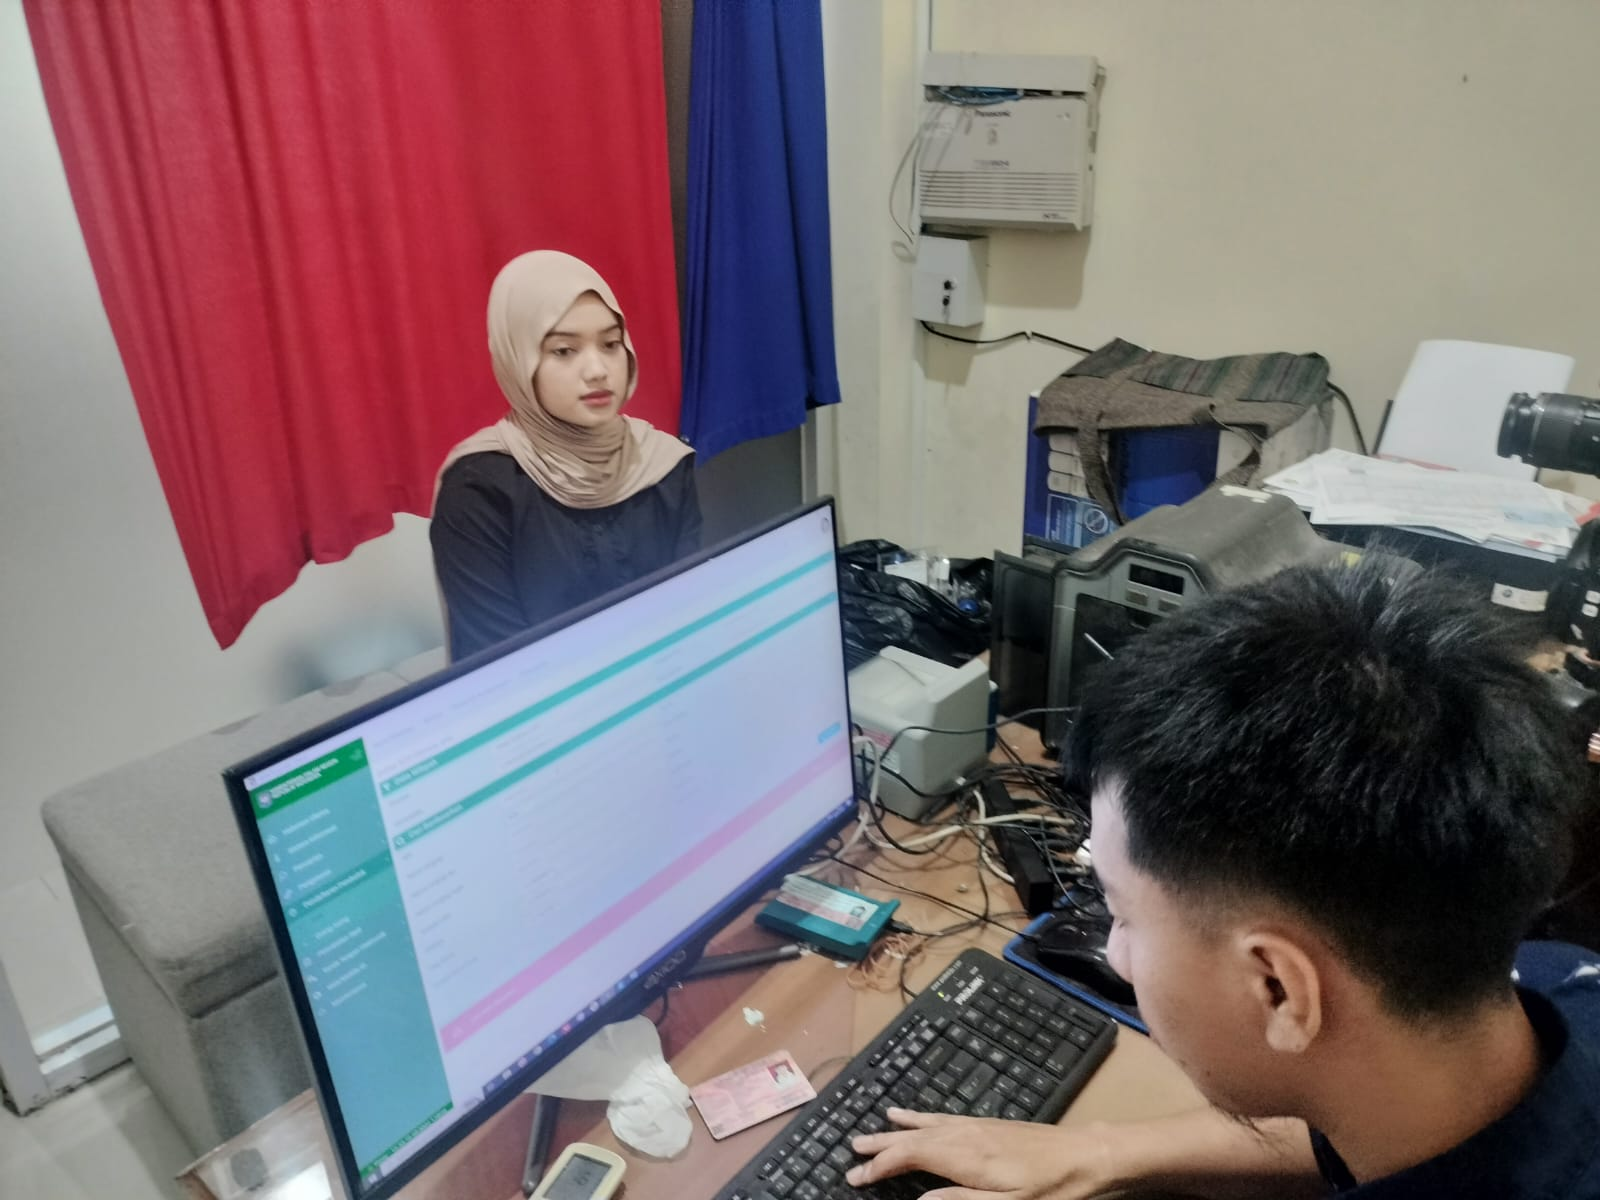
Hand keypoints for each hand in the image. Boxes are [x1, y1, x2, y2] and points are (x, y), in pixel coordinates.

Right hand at [847, 1108, 1117, 1199]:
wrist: (1088, 1155)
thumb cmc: (1052, 1189)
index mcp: (966, 1157)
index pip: (910, 1158)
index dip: (880, 1166)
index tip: (855, 1175)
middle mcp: (966, 1136)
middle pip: (913, 1138)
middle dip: (881, 1145)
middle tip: (852, 1149)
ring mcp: (977, 1127)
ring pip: (926, 1126)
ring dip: (897, 1130)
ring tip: (872, 1129)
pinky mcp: (989, 1125)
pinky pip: (944, 1119)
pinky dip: (922, 1118)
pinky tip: (915, 1116)